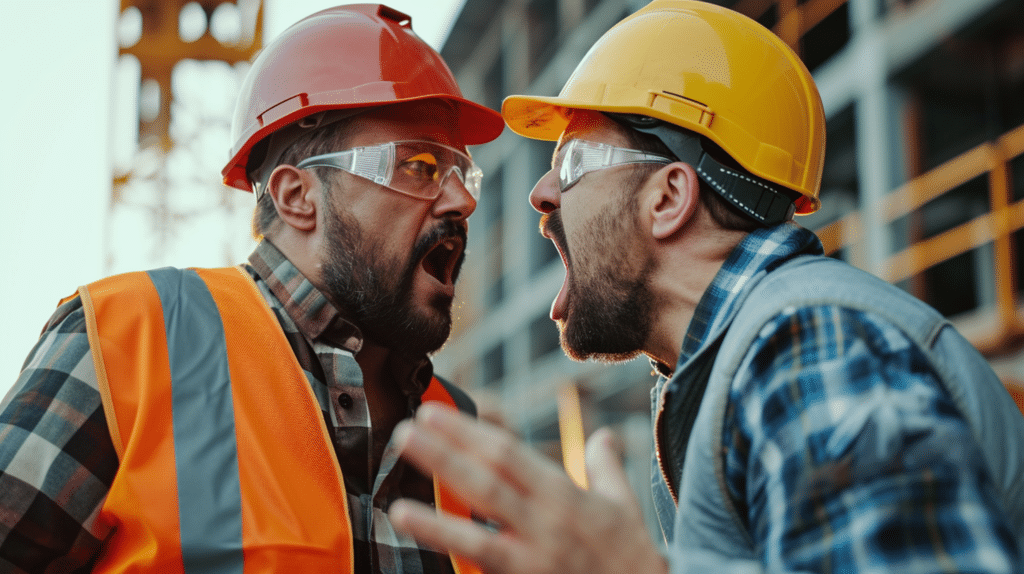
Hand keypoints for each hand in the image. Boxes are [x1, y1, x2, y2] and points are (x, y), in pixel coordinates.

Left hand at [390, 403, 667, 573]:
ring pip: (480, 538)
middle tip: (405, 432)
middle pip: (488, 485)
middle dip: (445, 457)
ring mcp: (536, 562)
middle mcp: (548, 526)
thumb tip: (604, 437)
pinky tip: (433, 558)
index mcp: (566, 497)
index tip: (433, 414)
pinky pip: (486, 572)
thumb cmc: (633, 560)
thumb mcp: (625, 509)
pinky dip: (458, 563)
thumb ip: (607, 469)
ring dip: (436, 522)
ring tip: (395, 504)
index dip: (468, 433)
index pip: (508, 455)